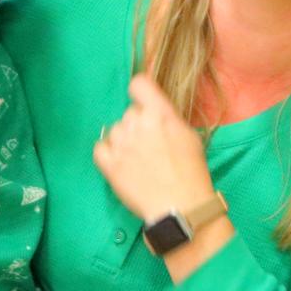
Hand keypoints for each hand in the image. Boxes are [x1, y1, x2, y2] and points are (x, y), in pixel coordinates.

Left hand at [92, 74, 215, 222]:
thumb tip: (154, 113)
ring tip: (137, 159)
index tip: (144, 105)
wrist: (180, 206)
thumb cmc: (191, 170)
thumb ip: (167, 118)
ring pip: (115, 130)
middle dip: (138, 125)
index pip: (139, 84)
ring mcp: (121, 143)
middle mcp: (137, 123)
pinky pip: (100, 148)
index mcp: (159, 112)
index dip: (141, 94)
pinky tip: (121, 164)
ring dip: (123, 140)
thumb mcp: (188, 134)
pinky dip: (108, 154)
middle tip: (150, 145)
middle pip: (129, 112)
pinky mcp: (109, 164)